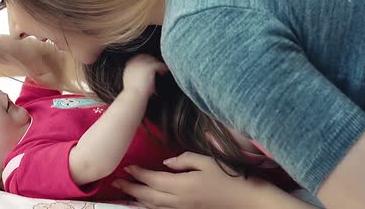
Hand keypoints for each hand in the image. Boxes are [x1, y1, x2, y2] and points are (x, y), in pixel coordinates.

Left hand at [113, 152, 275, 208]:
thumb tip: (166, 162)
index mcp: (182, 186)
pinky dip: (151, 206)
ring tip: (127, 192)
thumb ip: (184, 160)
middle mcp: (179, 201)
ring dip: (138, 199)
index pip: (152, 179)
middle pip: (148, 196)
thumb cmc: (229, 178)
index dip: (137, 173)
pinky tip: (147, 202)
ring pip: (154, 207)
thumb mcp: (207, 161)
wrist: (247, 201)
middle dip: (131, 189)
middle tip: (116, 183)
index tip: (126, 167)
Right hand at [122, 54, 168, 98]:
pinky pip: (158, 64)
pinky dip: (163, 67)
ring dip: (157, 64)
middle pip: (145, 57)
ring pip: (153, 60)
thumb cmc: (133, 93)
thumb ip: (135, 75)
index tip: (150, 65)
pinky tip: (165, 71)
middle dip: (152, 61)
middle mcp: (134, 62)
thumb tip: (142, 76)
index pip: (138, 58)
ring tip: (162, 69)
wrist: (134, 96)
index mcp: (129, 65)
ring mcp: (142, 63)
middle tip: (158, 66)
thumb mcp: (132, 81)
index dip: (145, 61)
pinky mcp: (149, 67)